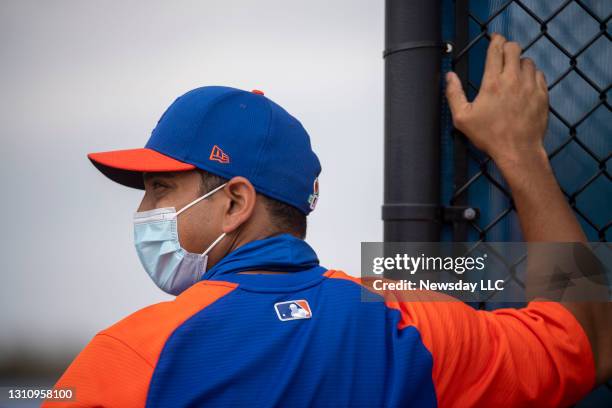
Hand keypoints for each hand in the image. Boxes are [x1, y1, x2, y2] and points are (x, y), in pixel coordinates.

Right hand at [445, 33, 549, 167]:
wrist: (518, 150)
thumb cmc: (488, 135)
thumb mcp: (462, 118)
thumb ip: (454, 94)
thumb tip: (449, 76)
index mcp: (492, 82)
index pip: (496, 50)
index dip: (495, 40)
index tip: (494, 39)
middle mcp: (513, 79)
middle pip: (514, 48)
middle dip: (508, 47)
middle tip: (502, 54)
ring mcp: (530, 85)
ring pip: (528, 61)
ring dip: (519, 62)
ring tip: (513, 71)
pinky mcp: (542, 94)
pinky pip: (539, 74)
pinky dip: (531, 74)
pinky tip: (524, 83)